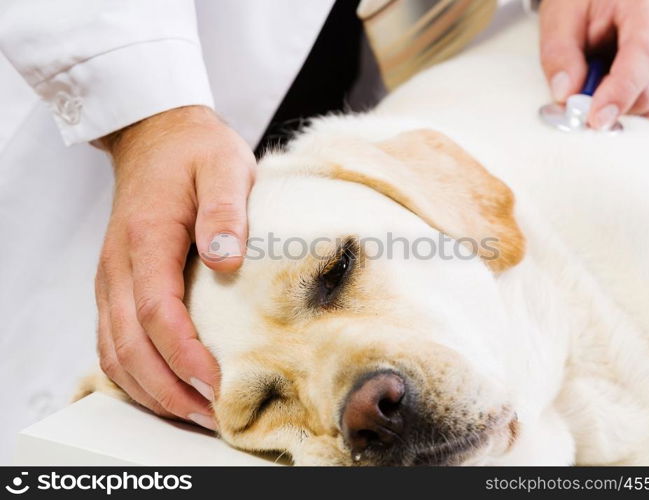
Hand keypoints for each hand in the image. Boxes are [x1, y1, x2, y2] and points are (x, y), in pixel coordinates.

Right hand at [95, 105, 255, 428]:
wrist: (156, 136)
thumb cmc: (195, 151)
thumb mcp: (224, 165)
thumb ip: (226, 210)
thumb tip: (225, 260)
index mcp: (147, 238)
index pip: (157, 312)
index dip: (184, 356)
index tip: (217, 384)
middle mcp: (119, 266)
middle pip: (131, 346)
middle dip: (169, 390)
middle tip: (212, 417)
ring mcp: (112, 278)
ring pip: (116, 352)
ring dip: (151, 391)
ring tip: (194, 414)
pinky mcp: (116, 285)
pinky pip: (113, 341)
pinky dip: (135, 375)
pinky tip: (164, 389)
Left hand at [539, 0, 648, 139]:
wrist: (606, 0)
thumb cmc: (584, 5)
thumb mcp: (561, 19)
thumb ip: (560, 55)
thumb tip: (566, 95)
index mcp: (648, 8)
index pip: (643, 55)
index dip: (620, 91)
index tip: (596, 119)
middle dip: (618, 112)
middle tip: (583, 115)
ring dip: (633, 124)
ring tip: (603, 112)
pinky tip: (639, 143)